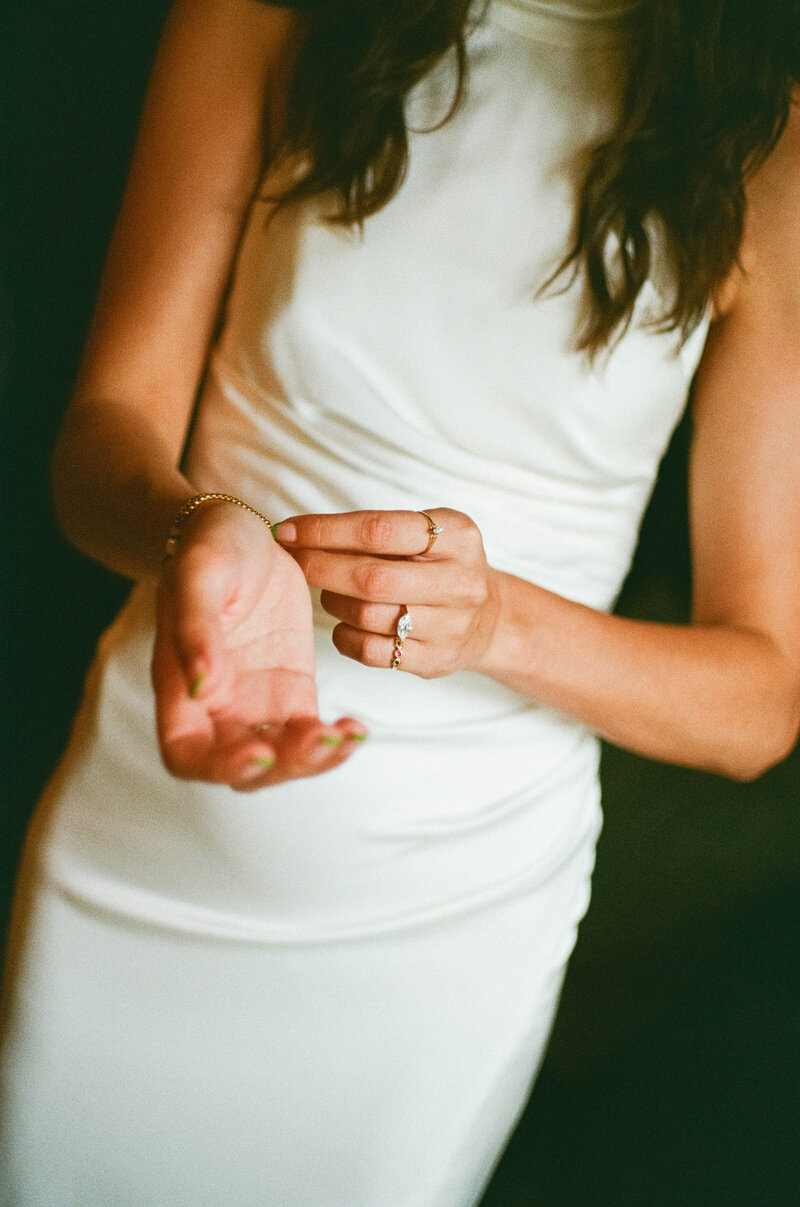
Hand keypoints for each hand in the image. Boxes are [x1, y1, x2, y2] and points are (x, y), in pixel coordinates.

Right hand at [151, 500, 366, 790]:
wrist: (242, 531)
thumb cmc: (209, 548)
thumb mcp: (199, 573)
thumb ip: (195, 627)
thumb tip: (200, 687)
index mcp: (179, 685)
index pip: (186, 753)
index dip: (219, 766)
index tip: (260, 751)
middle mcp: (215, 706)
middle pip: (241, 770)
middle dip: (282, 767)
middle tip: (320, 739)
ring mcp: (255, 703)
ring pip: (281, 758)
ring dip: (314, 760)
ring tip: (347, 736)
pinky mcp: (290, 692)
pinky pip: (310, 733)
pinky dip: (334, 741)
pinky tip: (357, 727)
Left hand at [274, 508, 500, 678]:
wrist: (491, 618)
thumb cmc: (440, 567)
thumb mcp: (428, 535)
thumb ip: (376, 531)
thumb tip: (299, 533)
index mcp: (458, 536)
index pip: (379, 529)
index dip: (325, 530)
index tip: (288, 530)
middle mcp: (460, 581)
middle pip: (371, 577)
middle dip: (320, 566)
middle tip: (293, 561)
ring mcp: (451, 626)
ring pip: (367, 615)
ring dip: (333, 601)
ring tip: (330, 591)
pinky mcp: (436, 660)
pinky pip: (371, 651)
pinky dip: (345, 635)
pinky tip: (346, 622)